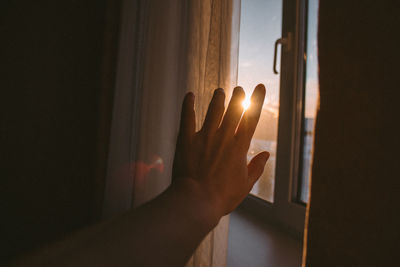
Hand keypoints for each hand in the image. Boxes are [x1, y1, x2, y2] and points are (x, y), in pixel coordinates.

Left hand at [172, 84, 268, 220]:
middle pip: (233, 110)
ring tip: (219, 91)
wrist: (196, 201)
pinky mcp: (187, 139)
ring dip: (217, 98)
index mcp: (239, 147)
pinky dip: (188, 105)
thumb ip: (256, 167)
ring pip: (213, 110)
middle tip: (238, 89)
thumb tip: (266, 154)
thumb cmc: (222, 196)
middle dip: (237, 97)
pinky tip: (189, 95)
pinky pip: (187, 117)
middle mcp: (223, 137)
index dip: (256, 101)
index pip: (251, 118)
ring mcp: (204, 136)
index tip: (259, 87)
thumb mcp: (246, 185)